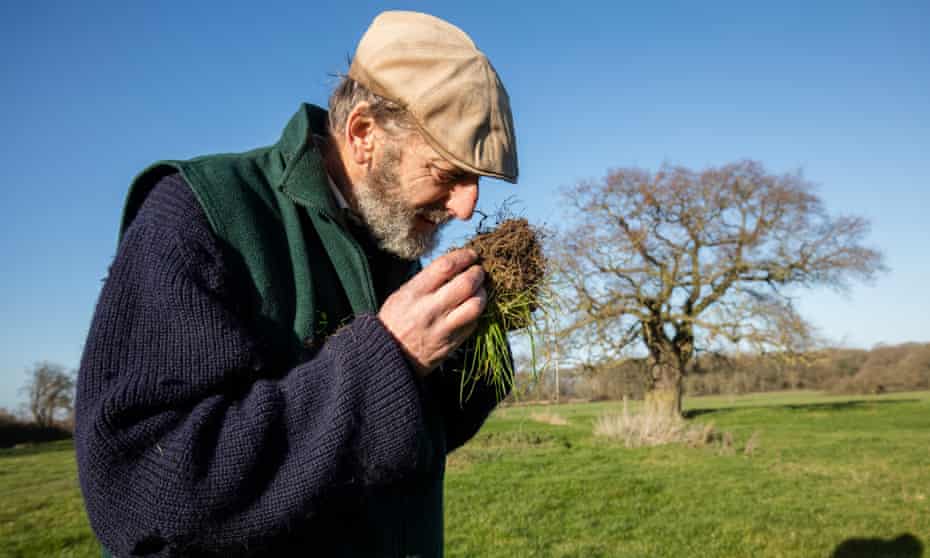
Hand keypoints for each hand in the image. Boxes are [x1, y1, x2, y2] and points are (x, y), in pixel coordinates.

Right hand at [379, 249, 486, 376]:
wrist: (388, 356)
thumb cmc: (395, 320)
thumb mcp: (402, 294)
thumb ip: (427, 280)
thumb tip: (455, 264)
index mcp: (415, 293)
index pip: (446, 266)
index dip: (463, 257)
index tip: (471, 255)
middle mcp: (430, 310)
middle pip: (466, 284)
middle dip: (477, 273)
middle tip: (479, 271)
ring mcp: (443, 328)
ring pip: (475, 305)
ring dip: (482, 294)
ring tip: (479, 290)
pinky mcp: (453, 343)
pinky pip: (473, 323)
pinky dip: (476, 313)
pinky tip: (471, 308)